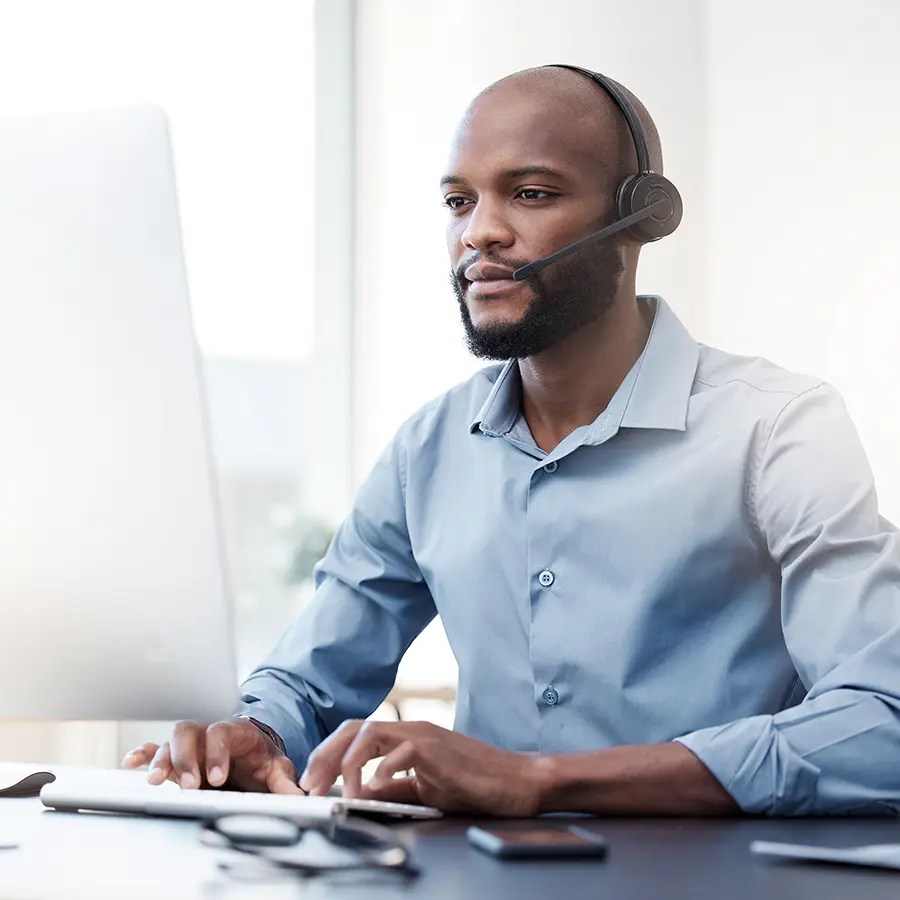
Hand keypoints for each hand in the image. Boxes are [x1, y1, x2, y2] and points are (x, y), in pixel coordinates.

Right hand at [121, 719, 301, 793]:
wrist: (250, 752)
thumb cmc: (259, 757)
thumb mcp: (276, 767)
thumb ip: (284, 781)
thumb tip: (298, 796)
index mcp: (234, 730)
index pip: (221, 732)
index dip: (217, 752)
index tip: (218, 777)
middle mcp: (207, 731)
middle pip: (190, 732)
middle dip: (187, 758)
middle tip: (191, 784)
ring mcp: (190, 743)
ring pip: (170, 741)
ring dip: (163, 760)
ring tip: (157, 781)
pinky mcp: (176, 756)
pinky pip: (154, 749)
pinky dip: (142, 755)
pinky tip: (131, 763)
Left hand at [299, 721, 549, 816]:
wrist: (516, 781)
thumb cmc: (476, 783)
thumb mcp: (427, 787)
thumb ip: (398, 786)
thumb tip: (366, 793)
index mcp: (406, 736)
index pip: (357, 734)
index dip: (330, 754)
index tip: (313, 781)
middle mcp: (412, 729)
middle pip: (355, 728)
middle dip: (326, 754)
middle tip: (311, 784)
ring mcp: (424, 736)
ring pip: (371, 733)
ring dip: (347, 762)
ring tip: (339, 791)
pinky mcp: (438, 750)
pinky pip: (401, 752)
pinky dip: (381, 771)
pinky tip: (372, 790)